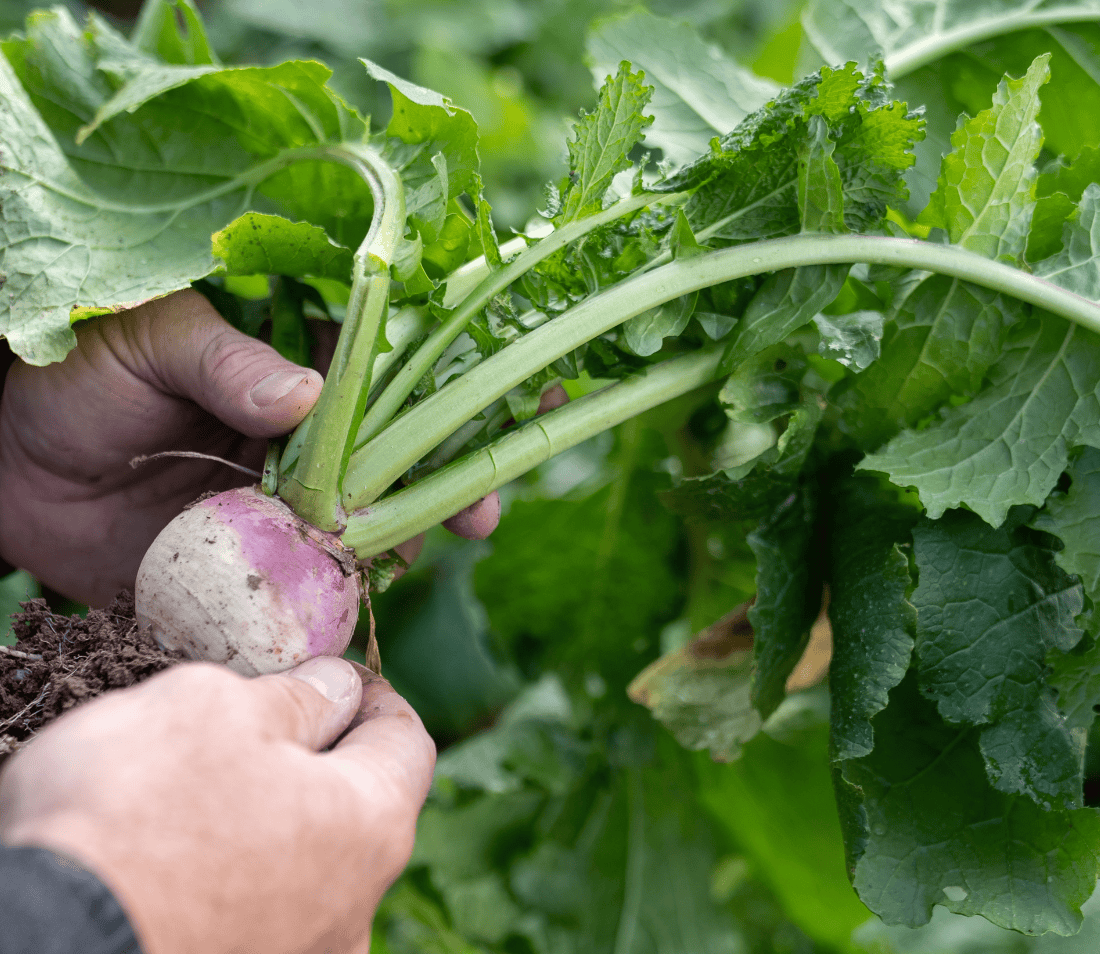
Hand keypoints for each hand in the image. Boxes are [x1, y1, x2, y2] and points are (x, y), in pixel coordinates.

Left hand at [0, 289, 511, 605]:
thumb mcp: (149, 339)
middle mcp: (308, 446)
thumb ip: (224, 362)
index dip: (459, 394)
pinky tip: (358, 608)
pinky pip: (310, 590)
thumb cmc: (75, 373)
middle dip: (453, 485)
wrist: (5, 464)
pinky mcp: (250, 568)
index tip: (520, 397)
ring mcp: (285, 512)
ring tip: (418, 553)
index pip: (399, 380)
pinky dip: (340, 604)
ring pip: (368, 532)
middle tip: (481, 511)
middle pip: (403, 466)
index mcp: (298, 377)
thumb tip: (305, 393)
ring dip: (403, 546)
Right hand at [0, 657, 432, 953]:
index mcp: (372, 825)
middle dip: (319, 754)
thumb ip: (295, 697)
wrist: (44, 941)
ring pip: (310, 864)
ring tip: (207, 784)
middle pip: (361, 807)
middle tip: (259, 718)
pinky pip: (264, 910)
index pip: (407, 742)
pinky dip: (240, 872)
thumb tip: (335, 690)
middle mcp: (355, 909)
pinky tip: (184, 852)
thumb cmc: (134, 810)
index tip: (333, 674)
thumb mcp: (216, 709)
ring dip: (275, 815)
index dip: (372, 695)